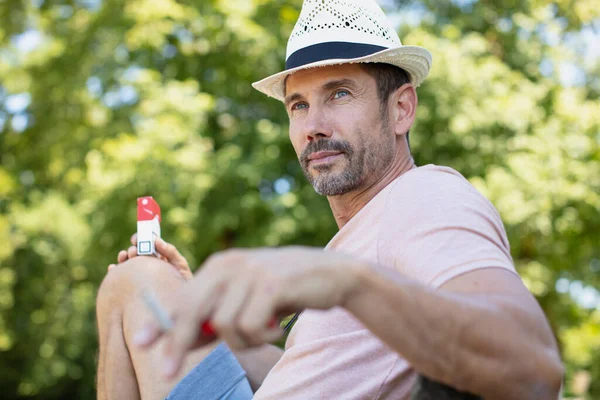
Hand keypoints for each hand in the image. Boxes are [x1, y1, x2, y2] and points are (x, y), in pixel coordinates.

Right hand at [108, 234, 192, 279]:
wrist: (179, 303)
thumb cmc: (182, 283)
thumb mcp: (180, 266)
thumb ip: (171, 252)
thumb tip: (157, 240)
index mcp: (157, 257)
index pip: (146, 244)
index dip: (140, 239)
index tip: (135, 239)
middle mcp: (146, 264)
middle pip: (135, 253)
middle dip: (132, 250)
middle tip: (133, 252)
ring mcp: (138, 274)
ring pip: (126, 262)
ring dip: (123, 257)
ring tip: (123, 257)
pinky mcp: (132, 286)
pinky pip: (120, 276)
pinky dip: (114, 270)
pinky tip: (112, 268)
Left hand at [134, 246, 360, 377]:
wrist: (329, 273)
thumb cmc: (283, 291)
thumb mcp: (246, 300)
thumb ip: (215, 316)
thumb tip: (181, 341)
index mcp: (220, 266)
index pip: (182, 296)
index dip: (161, 321)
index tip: (141, 343)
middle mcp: (230, 266)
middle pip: (191, 311)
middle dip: (178, 344)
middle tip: (166, 373)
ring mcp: (250, 273)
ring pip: (224, 326)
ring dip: (243, 341)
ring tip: (264, 332)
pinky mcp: (270, 284)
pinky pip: (249, 326)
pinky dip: (262, 335)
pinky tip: (277, 326)